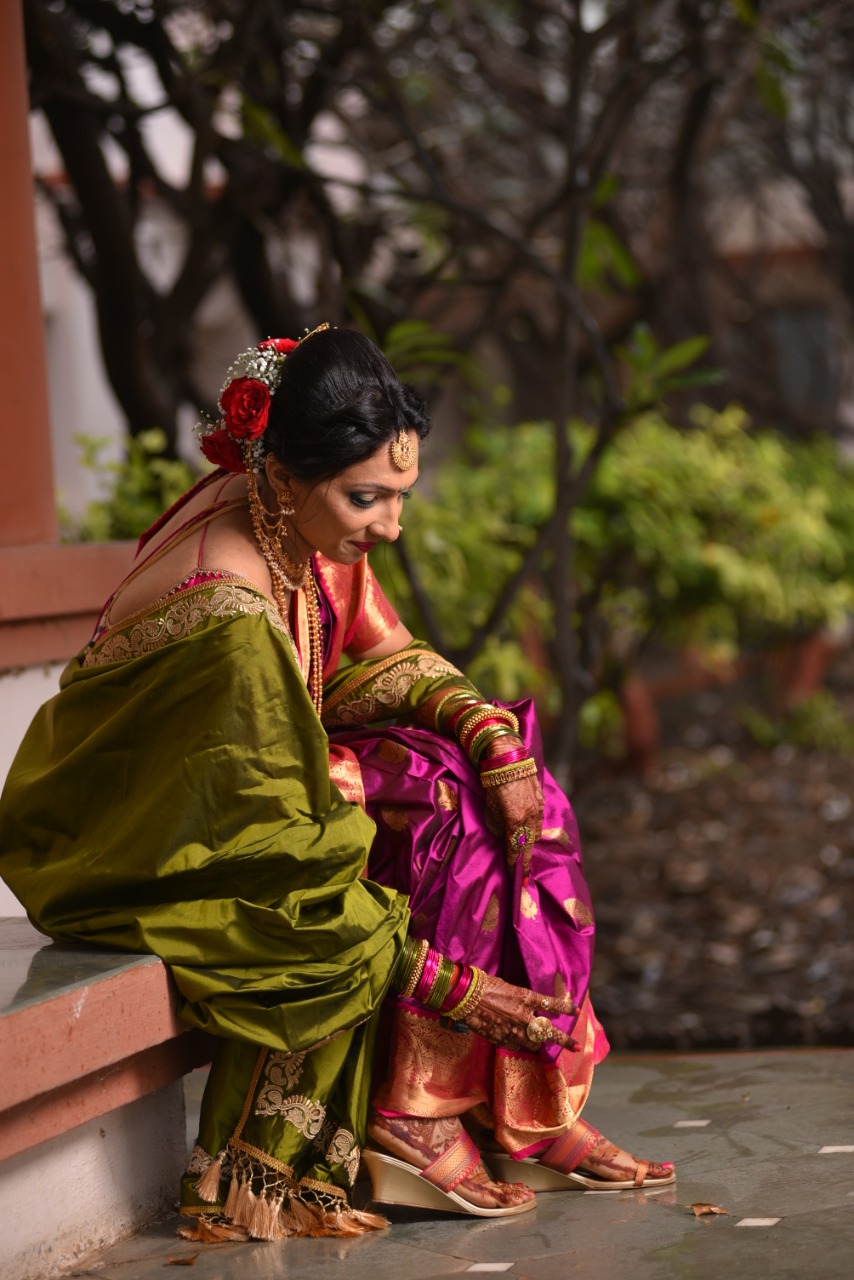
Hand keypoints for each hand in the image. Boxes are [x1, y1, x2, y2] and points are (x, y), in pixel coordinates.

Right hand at [458, 974, 579, 1053]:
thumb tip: (530, 1007)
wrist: (464, 997)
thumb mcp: (508, 988)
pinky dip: (519, 1043)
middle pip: (550, 1033)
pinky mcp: (503, 1040)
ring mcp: (514, 1031)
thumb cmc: (484, 985)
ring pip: (534, 1043)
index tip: (575, 1011)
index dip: (566, 1008)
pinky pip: (517, 1046)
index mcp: (526, 998)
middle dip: (565, 1041)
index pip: (552, 1004)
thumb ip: (522, 1000)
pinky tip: (515, 1039)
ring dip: (538, 1042)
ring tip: (540, 1042)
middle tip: (576, 1047)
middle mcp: (524, 1016)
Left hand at [483, 736, 543, 866]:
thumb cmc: (492, 780)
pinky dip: (533, 830)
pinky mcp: (541, 800)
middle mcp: (531, 816)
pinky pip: (538, 821)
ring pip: (535, 833)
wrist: (507, 754)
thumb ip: (497, 826)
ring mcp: (539, 808)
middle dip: (525, 860)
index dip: (514, 865)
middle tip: (523, 875)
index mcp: (516, 819)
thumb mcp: (489, 807)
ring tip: (525, 857)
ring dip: (529, 845)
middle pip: (529, 844)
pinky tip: (529, 835)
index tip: (515, 878)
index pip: (516, 849)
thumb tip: (503, 837)